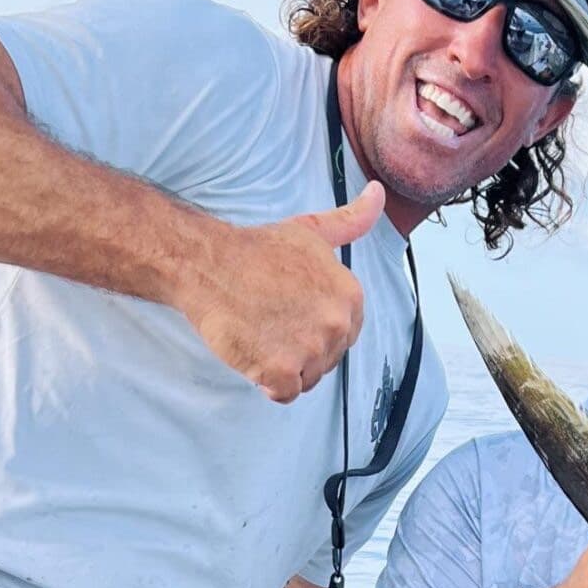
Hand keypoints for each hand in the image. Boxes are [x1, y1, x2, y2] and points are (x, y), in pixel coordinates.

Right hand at [182, 184, 384, 404]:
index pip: (345, 334)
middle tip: (271, 321)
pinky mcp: (281, 371)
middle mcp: (336, 323)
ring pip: (307, 378)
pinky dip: (267, 382)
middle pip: (327, 359)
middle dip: (301, 349)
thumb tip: (378, 194)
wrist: (209, 265)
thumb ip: (350, 221)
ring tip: (261, 333)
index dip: (316, 329)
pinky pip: (284, 393)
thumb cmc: (256, 250)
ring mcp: (310, 349)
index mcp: (349, 295)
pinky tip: (254, 354)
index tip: (291, 311)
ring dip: (284, 366)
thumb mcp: (311, 230)